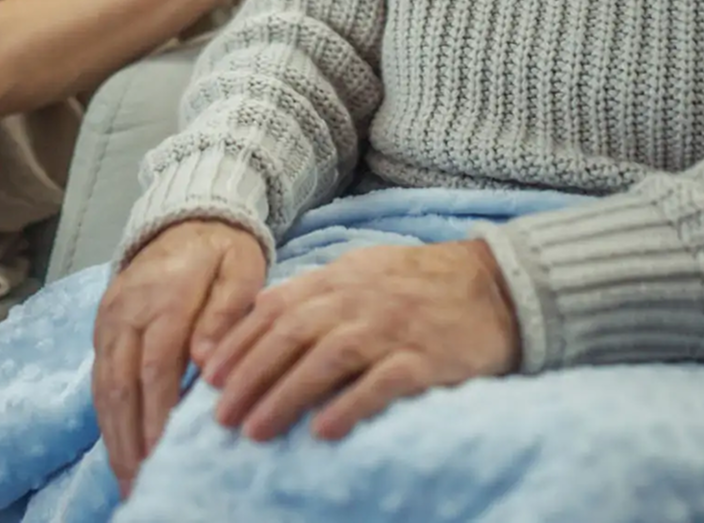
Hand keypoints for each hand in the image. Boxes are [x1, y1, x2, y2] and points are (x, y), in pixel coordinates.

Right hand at [92, 219, 267, 497]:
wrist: (189, 217)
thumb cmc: (224, 249)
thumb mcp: (240, 267)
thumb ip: (227, 310)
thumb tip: (204, 359)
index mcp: (166, 294)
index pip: (156, 362)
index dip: (157, 411)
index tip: (164, 453)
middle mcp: (128, 308)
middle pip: (121, 381)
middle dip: (129, 438)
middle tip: (142, 485)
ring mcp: (111, 317)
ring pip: (104, 385)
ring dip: (114, 435)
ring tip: (129, 479)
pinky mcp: (103, 325)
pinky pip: (100, 377)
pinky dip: (108, 417)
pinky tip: (121, 448)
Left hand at [202, 239, 519, 442]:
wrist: (493, 286)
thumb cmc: (418, 283)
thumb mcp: (361, 271)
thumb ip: (315, 292)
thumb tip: (260, 316)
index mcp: (339, 278)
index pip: (276, 309)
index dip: (240, 342)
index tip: (210, 376)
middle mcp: (359, 301)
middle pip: (292, 336)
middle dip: (251, 376)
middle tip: (220, 416)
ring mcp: (391, 328)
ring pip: (326, 360)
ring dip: (285, 396)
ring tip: (254, 432)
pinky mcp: (424, 359)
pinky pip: (381, 384)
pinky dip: (350, 406)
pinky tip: (324, 432)